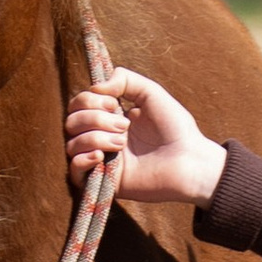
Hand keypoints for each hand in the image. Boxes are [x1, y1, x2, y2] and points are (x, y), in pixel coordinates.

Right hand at [65, 67, 227, 208]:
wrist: (190, 161)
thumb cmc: (175, 127)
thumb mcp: (151, 93)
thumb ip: (125, 79)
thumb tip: (95, 87)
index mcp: (110, 117)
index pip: (79, 104)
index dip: (90, 100)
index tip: (114, 103)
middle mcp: (102, 136)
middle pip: (71, 121)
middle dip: (94, 118)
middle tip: (124, 125)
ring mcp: (102, 160)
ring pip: (71, 144)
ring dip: (94, 137)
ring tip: (122, 142)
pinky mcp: (104, 181)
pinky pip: (74, 172)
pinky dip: (82, 160)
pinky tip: (101, 156)